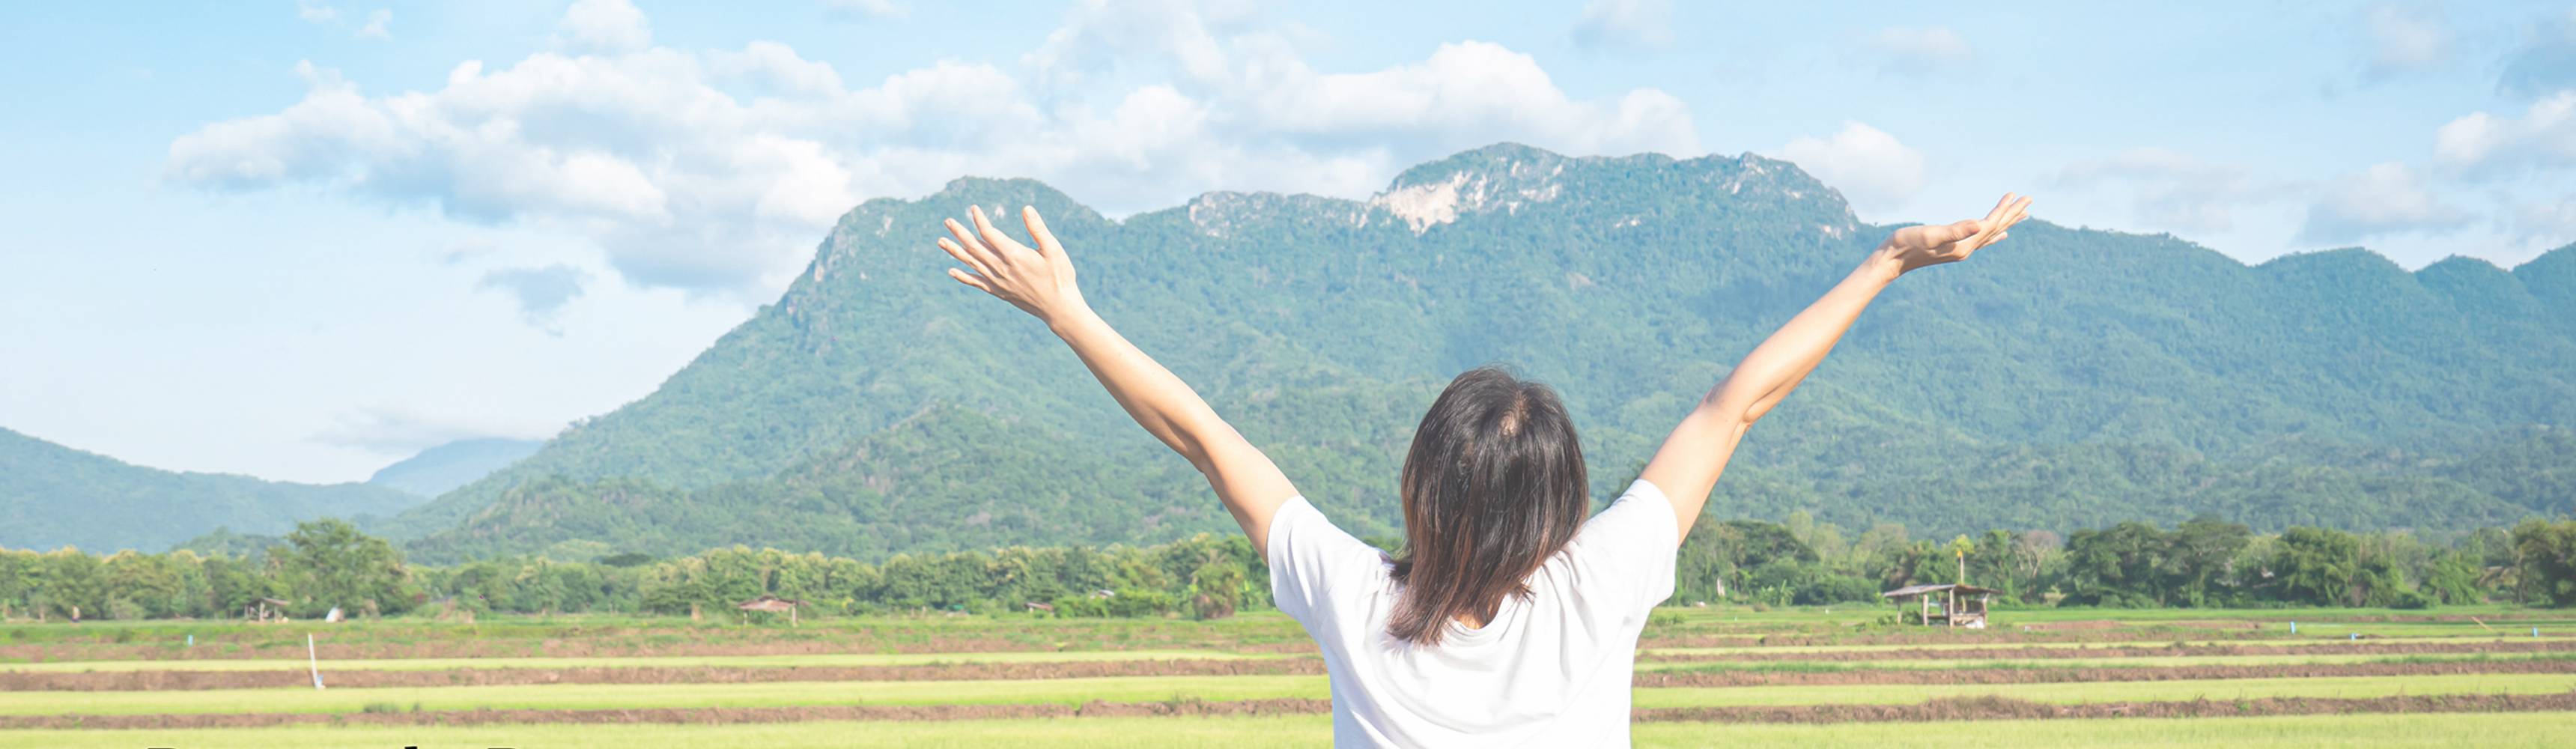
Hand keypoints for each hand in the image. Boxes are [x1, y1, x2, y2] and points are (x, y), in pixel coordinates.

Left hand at [938, 205, 1087, 323]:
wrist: (1059, 309)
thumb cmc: (1060, 277)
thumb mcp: (1054, 249)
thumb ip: (1038, 229)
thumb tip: (1026, 208)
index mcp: (1014, 255)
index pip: (989, 233)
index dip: (979, 220)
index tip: (973, 208)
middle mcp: (1001, 268)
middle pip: (974, 247)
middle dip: (959, 233)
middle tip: (947, 221)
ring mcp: (998, 282)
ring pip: (971, 263)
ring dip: (955, 251)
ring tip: (941, 241)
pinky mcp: (999, 292)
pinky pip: (976, 283)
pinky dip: (963, 276)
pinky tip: (951, 271)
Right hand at [1874, 193, 2032, 275]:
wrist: (1891, 259)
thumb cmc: (1906, 243)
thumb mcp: (1930, 234)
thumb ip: (1955, 231)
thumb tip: (1979, 224)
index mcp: (1964, 245)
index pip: (1990, 224)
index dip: (2003, 209)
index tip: (2015, 194)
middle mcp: (1966, 249)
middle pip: (1995, 229)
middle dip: (2012, 214)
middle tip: (2029, 200)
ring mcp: (1961, 250)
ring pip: (1990, 233)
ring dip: (2006, 222)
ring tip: (2022, 214)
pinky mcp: (1954, 248)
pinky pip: (1980, 240)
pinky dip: (1992, 234)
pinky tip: (1999, 234)